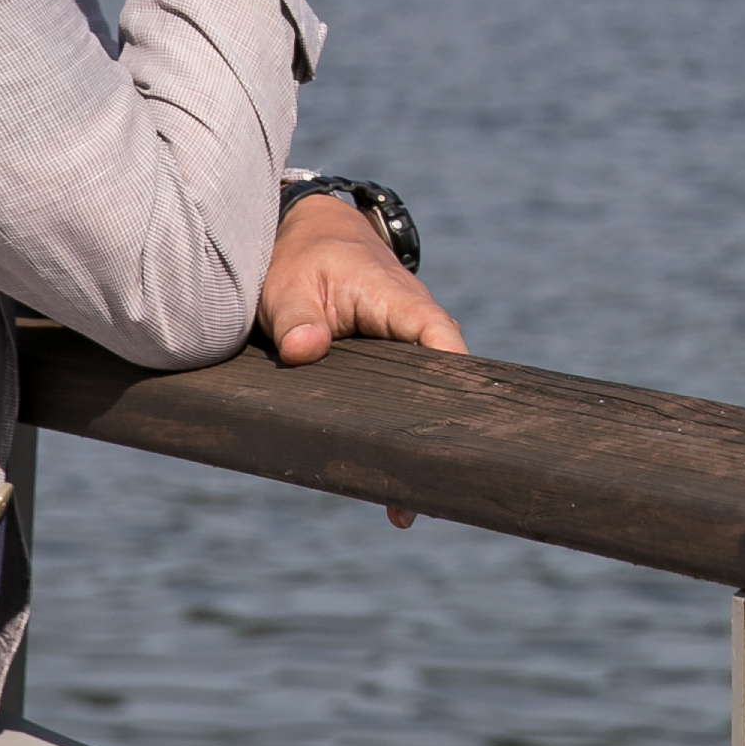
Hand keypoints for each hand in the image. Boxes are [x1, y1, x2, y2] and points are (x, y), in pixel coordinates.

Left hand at [262, 193, 463, 526]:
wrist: (310, 236)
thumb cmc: (301, 258)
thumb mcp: (288, 285)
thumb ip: (297, 319)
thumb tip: (303, 350)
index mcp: (400, 303)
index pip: (443, 343)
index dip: (454, 386)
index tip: (456, 434)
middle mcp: (416, 327)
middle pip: (443, 387)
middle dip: (439, 440)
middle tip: (422, 497)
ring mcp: (408, 347)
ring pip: (426, 401)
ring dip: (419, 447)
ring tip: (407, 508)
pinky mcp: (394, 365)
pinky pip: (407, 401)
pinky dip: (402, 438)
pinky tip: (391, 489)